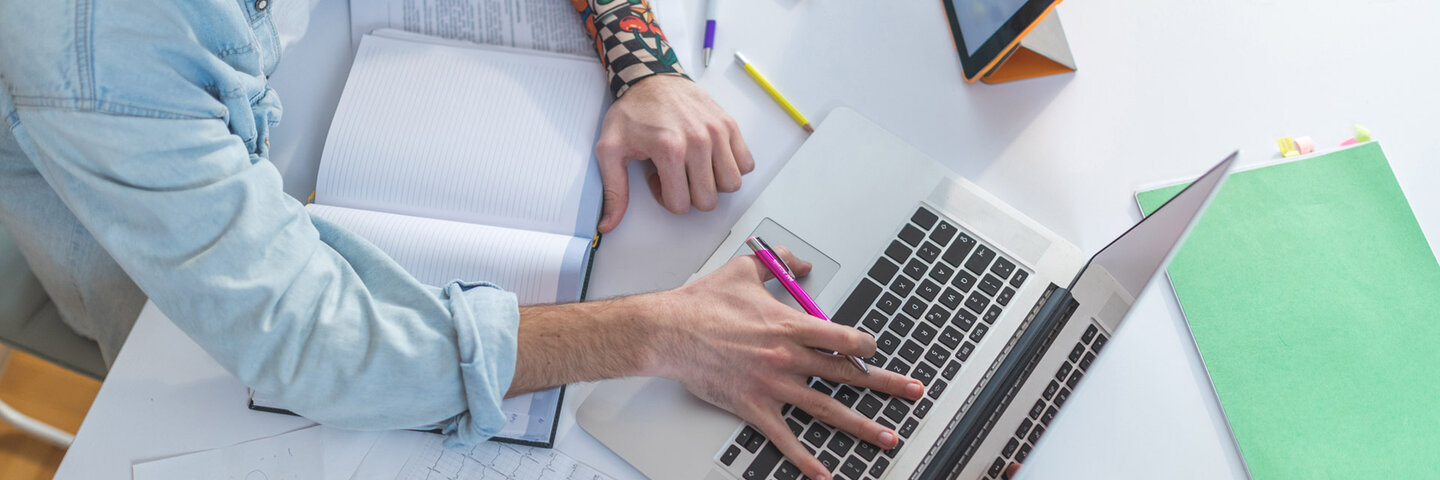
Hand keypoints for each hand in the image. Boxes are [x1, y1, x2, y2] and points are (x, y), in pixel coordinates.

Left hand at [593, 75, 754, 232]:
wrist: (651, 78)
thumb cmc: (633, 112)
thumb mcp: (611, 149)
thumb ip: (613, 190)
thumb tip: (607, 224)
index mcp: (670, 149)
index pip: (681, 205)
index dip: (667, 198)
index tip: (658, 179)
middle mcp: (699, 141)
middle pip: (708, 200)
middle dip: (690, 195)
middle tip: (675, 174)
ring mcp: (717, 132)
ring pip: (731, 185)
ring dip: (713, 183)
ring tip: (694, 167)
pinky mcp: (729, 125)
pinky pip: (746, 164)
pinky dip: (731, 167)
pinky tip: (711, 159)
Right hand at [640, 247, 923, 479]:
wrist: (668, 332)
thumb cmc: (702, 303)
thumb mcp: (745, 269)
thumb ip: (779, 263)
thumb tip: (801, 263)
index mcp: (790, 325)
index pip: (843, 337)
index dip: (866, 345)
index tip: (875, 350)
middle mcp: (788, 358)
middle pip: (848, 374)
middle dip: (886, 384)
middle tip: (913, 391)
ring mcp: (773, 386)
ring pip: (827, 408)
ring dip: (862, 425)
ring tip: (888, 437)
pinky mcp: (754, 407)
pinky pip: (785, 438)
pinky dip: (806, 459)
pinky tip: (825, 473)